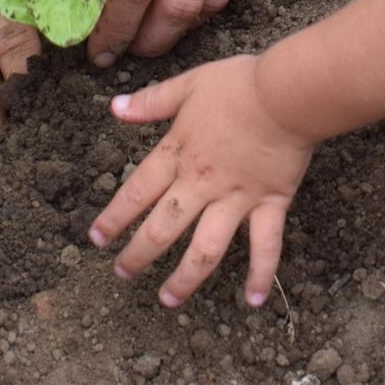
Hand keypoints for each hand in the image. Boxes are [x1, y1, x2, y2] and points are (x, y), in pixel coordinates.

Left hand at [89, 56, 313, 306]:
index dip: (114, 217)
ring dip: (184, 278)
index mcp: (179, 153)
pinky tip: (252, 300)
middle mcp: (202, 183)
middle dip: (138, 255)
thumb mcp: (189, 84)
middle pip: (162, 228)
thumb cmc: (239, 84)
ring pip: (205, 249)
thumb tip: (114, 107)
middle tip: (123, 274)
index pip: (137, 191)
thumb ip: (152, 101)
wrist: (287, 93)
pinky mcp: (271, 204)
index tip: (97, 239)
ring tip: (168, 299)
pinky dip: (260, 274)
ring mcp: (236, 199)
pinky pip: (265, 246)